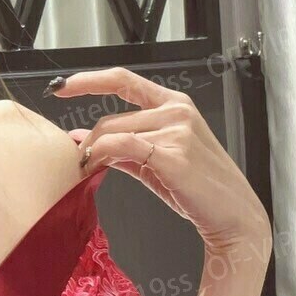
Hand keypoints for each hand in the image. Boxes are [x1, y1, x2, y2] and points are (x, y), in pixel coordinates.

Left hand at [50, 66, 271, 258]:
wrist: (233, 215)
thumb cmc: (196, 188)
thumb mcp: (156, 161)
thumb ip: (121, 146)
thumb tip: (79, 138)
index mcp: (175, 104)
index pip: (124, 80)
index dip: (89, 80)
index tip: (62, 86)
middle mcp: (177, 111)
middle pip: (111, 118)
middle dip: (87, 141)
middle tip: (77, 162)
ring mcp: (177, 131)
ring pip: (112, 133)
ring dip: (91, 152)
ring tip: (85, 170)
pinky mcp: (173, 154)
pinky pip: (121, 146)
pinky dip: (100, 155)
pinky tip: (93, 168)